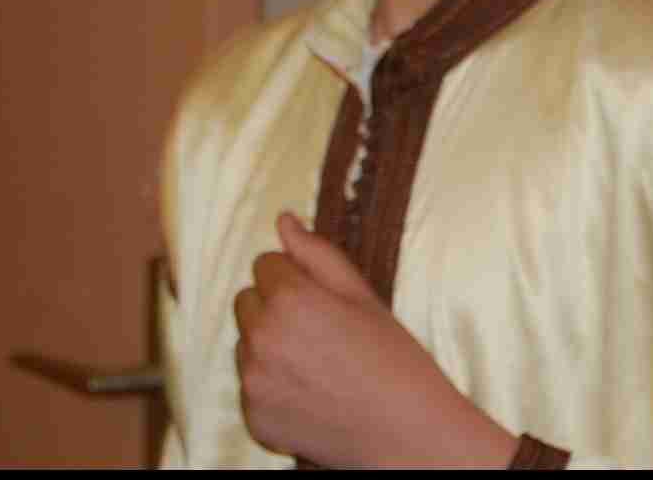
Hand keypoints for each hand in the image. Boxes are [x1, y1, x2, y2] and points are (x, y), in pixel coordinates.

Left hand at [232, 213, 518, 467]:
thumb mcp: (361, 295)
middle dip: (274, 306)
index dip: (295, 276)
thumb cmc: (393, 358)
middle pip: (247, 300)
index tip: (321, 298)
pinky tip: (309, 393)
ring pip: (246, 342)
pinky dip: (271, 386)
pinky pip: (249, 386)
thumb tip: (284, 220)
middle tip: (319, 329)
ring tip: (317, 364)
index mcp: (290, 299)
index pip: (265, 263)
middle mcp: (263, 338)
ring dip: (270, 345)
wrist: (405, 432)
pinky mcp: (253, 417)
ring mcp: (253, 381)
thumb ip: (317, 252)